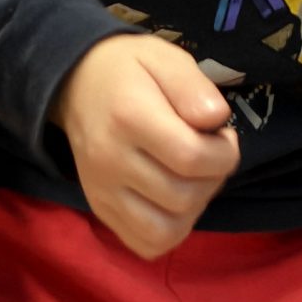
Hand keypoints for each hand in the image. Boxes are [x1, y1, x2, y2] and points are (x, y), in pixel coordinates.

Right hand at [52, 35, 240, 260]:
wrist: (76, 84)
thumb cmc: (129, 69)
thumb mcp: (165, 57)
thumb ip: (193, 87)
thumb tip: (217, 121)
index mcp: (129, 117)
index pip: (191, 158)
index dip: (225, 153)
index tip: (224, 135)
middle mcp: (110, 160)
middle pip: (183, 196)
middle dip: (214, 178)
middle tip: (211, 154)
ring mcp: (101, 191)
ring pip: (166, 230)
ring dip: (195, 209)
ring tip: (195, 179)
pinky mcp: (100, 209)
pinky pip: (145, 244)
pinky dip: (170, 231)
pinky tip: (175, 201)